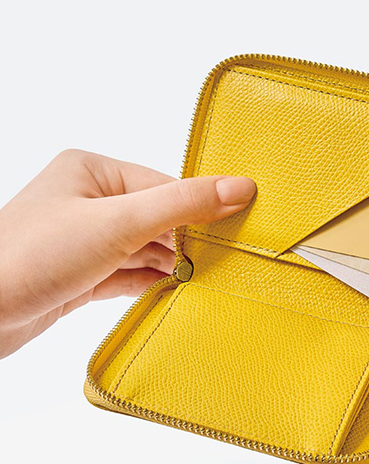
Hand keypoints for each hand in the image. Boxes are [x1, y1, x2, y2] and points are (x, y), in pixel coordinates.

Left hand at [0, 150, 255, 358]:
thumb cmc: (34, 255)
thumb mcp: (119, 222)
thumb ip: (182, 204)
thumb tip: (240, 187)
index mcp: (94, 171)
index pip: (165, 186)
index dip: (201, 209)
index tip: (236, 232)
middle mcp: (89, 201)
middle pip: (158, 218)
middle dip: (187, 242)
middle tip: (222, 263)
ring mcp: (86, 240)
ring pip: (146, 248)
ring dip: (172, 265)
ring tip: (203, 280)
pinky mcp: (83, 275)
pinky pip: (130, 273)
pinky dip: (152, 282)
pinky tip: (175, 292)